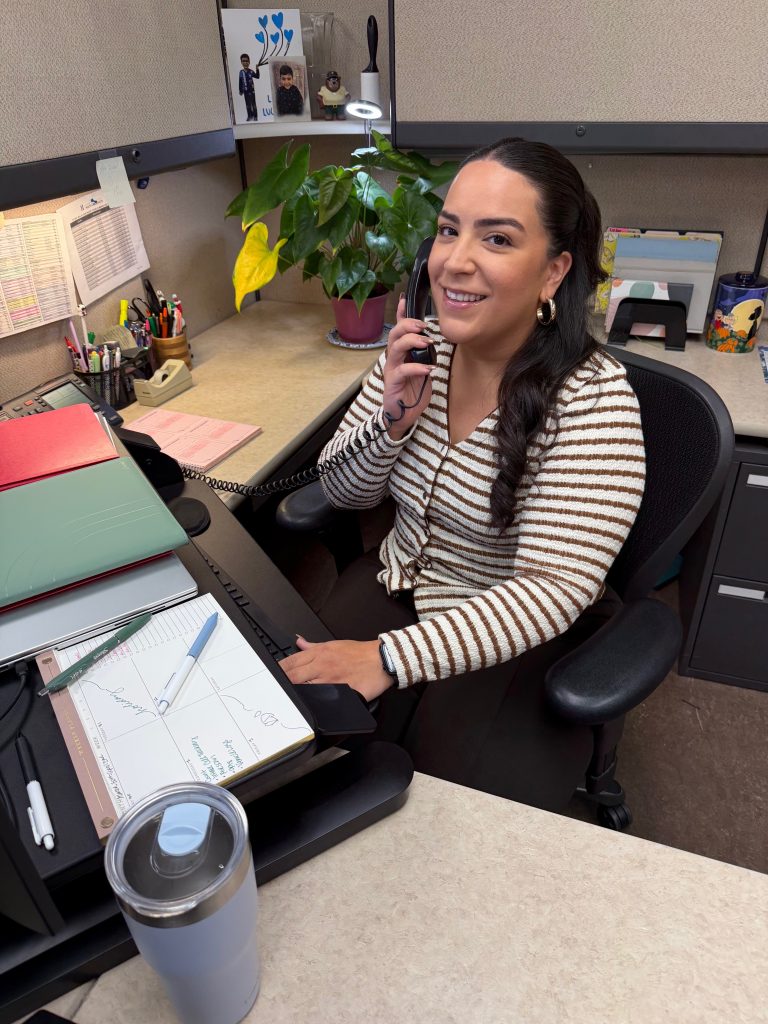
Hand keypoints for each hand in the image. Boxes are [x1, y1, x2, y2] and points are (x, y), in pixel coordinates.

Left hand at [280, 637, 392, 702]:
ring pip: (304, 687)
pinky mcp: (340, 692)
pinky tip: (304, 706)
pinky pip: (322, 698)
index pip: (292, 661)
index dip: (278, 669)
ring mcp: (330, 680)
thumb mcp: (334, 644)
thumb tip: (299, 641)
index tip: (269, 675)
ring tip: (281, 700)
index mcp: (320, 653)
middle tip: (270, 690)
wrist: (382, 660)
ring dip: (292, 693)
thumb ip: (313, 646)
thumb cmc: (361, 654)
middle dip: (280, 683)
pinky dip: (312, 702)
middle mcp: (322, 666)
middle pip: (293, 675)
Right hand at [381, 295, 433, 439]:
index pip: (399, 329)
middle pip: (395, 334)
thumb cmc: (412, 391)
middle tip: (424, 325)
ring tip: (426, 342)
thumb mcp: (421, 368)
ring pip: (395, 348)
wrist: (402, 415)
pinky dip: (416, 368)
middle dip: (408, 326)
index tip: (405, 299)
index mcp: (400, 353)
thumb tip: (432, 339)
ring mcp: (391, 370)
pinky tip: (428, 368)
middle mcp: (393, 359)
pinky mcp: (393, 383)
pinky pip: (402, 371)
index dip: (401, 314)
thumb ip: (423, 354)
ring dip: (411, 341)